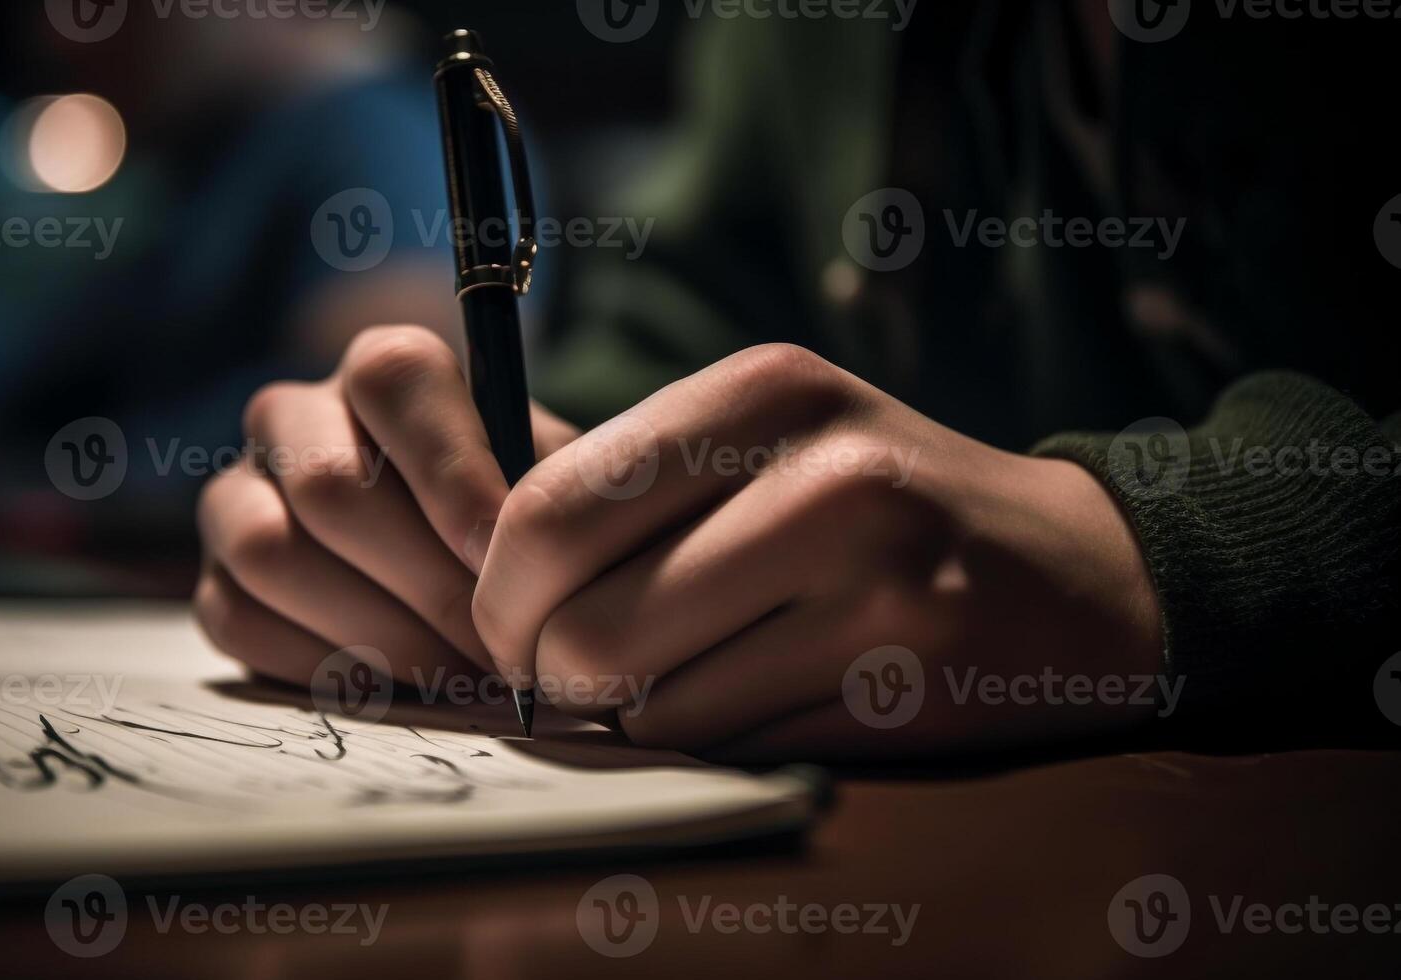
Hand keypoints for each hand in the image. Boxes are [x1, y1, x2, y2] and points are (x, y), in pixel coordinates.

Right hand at [194, 325, 577, 689]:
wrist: (456, 575)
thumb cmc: (513, 520)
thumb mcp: (548, 487)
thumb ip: (547, 496)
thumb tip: (543, 559)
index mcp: (382, 370)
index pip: (394, 377)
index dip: (450, 471)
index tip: (503, 559)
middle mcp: (293, 415)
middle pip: (329, 484)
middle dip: (425, 582)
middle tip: (497, 650)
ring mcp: (237, 494)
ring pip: (269, 551)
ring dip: (374, 630)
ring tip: (455, 675)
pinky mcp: (212, 577)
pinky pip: (237, 618)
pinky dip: (322, 665)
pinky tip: (397, 683)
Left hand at [472, 344, 1165, 759]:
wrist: (1071, 576)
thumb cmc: (879, 504)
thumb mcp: (767, 438)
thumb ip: (629, 476)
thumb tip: (470, 553)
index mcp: (766, 391)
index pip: (549, 508)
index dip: (501, 591)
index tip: (512, 620)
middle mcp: (824, 476)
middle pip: (583, 619)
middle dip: (547, 670)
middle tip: (567, 672)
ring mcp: (876, 585)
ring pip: (647, 701)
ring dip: (635, 712)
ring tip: (685, 673)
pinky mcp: (905, 682)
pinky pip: (723, 744)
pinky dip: (707, 739)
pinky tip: (758, 696)